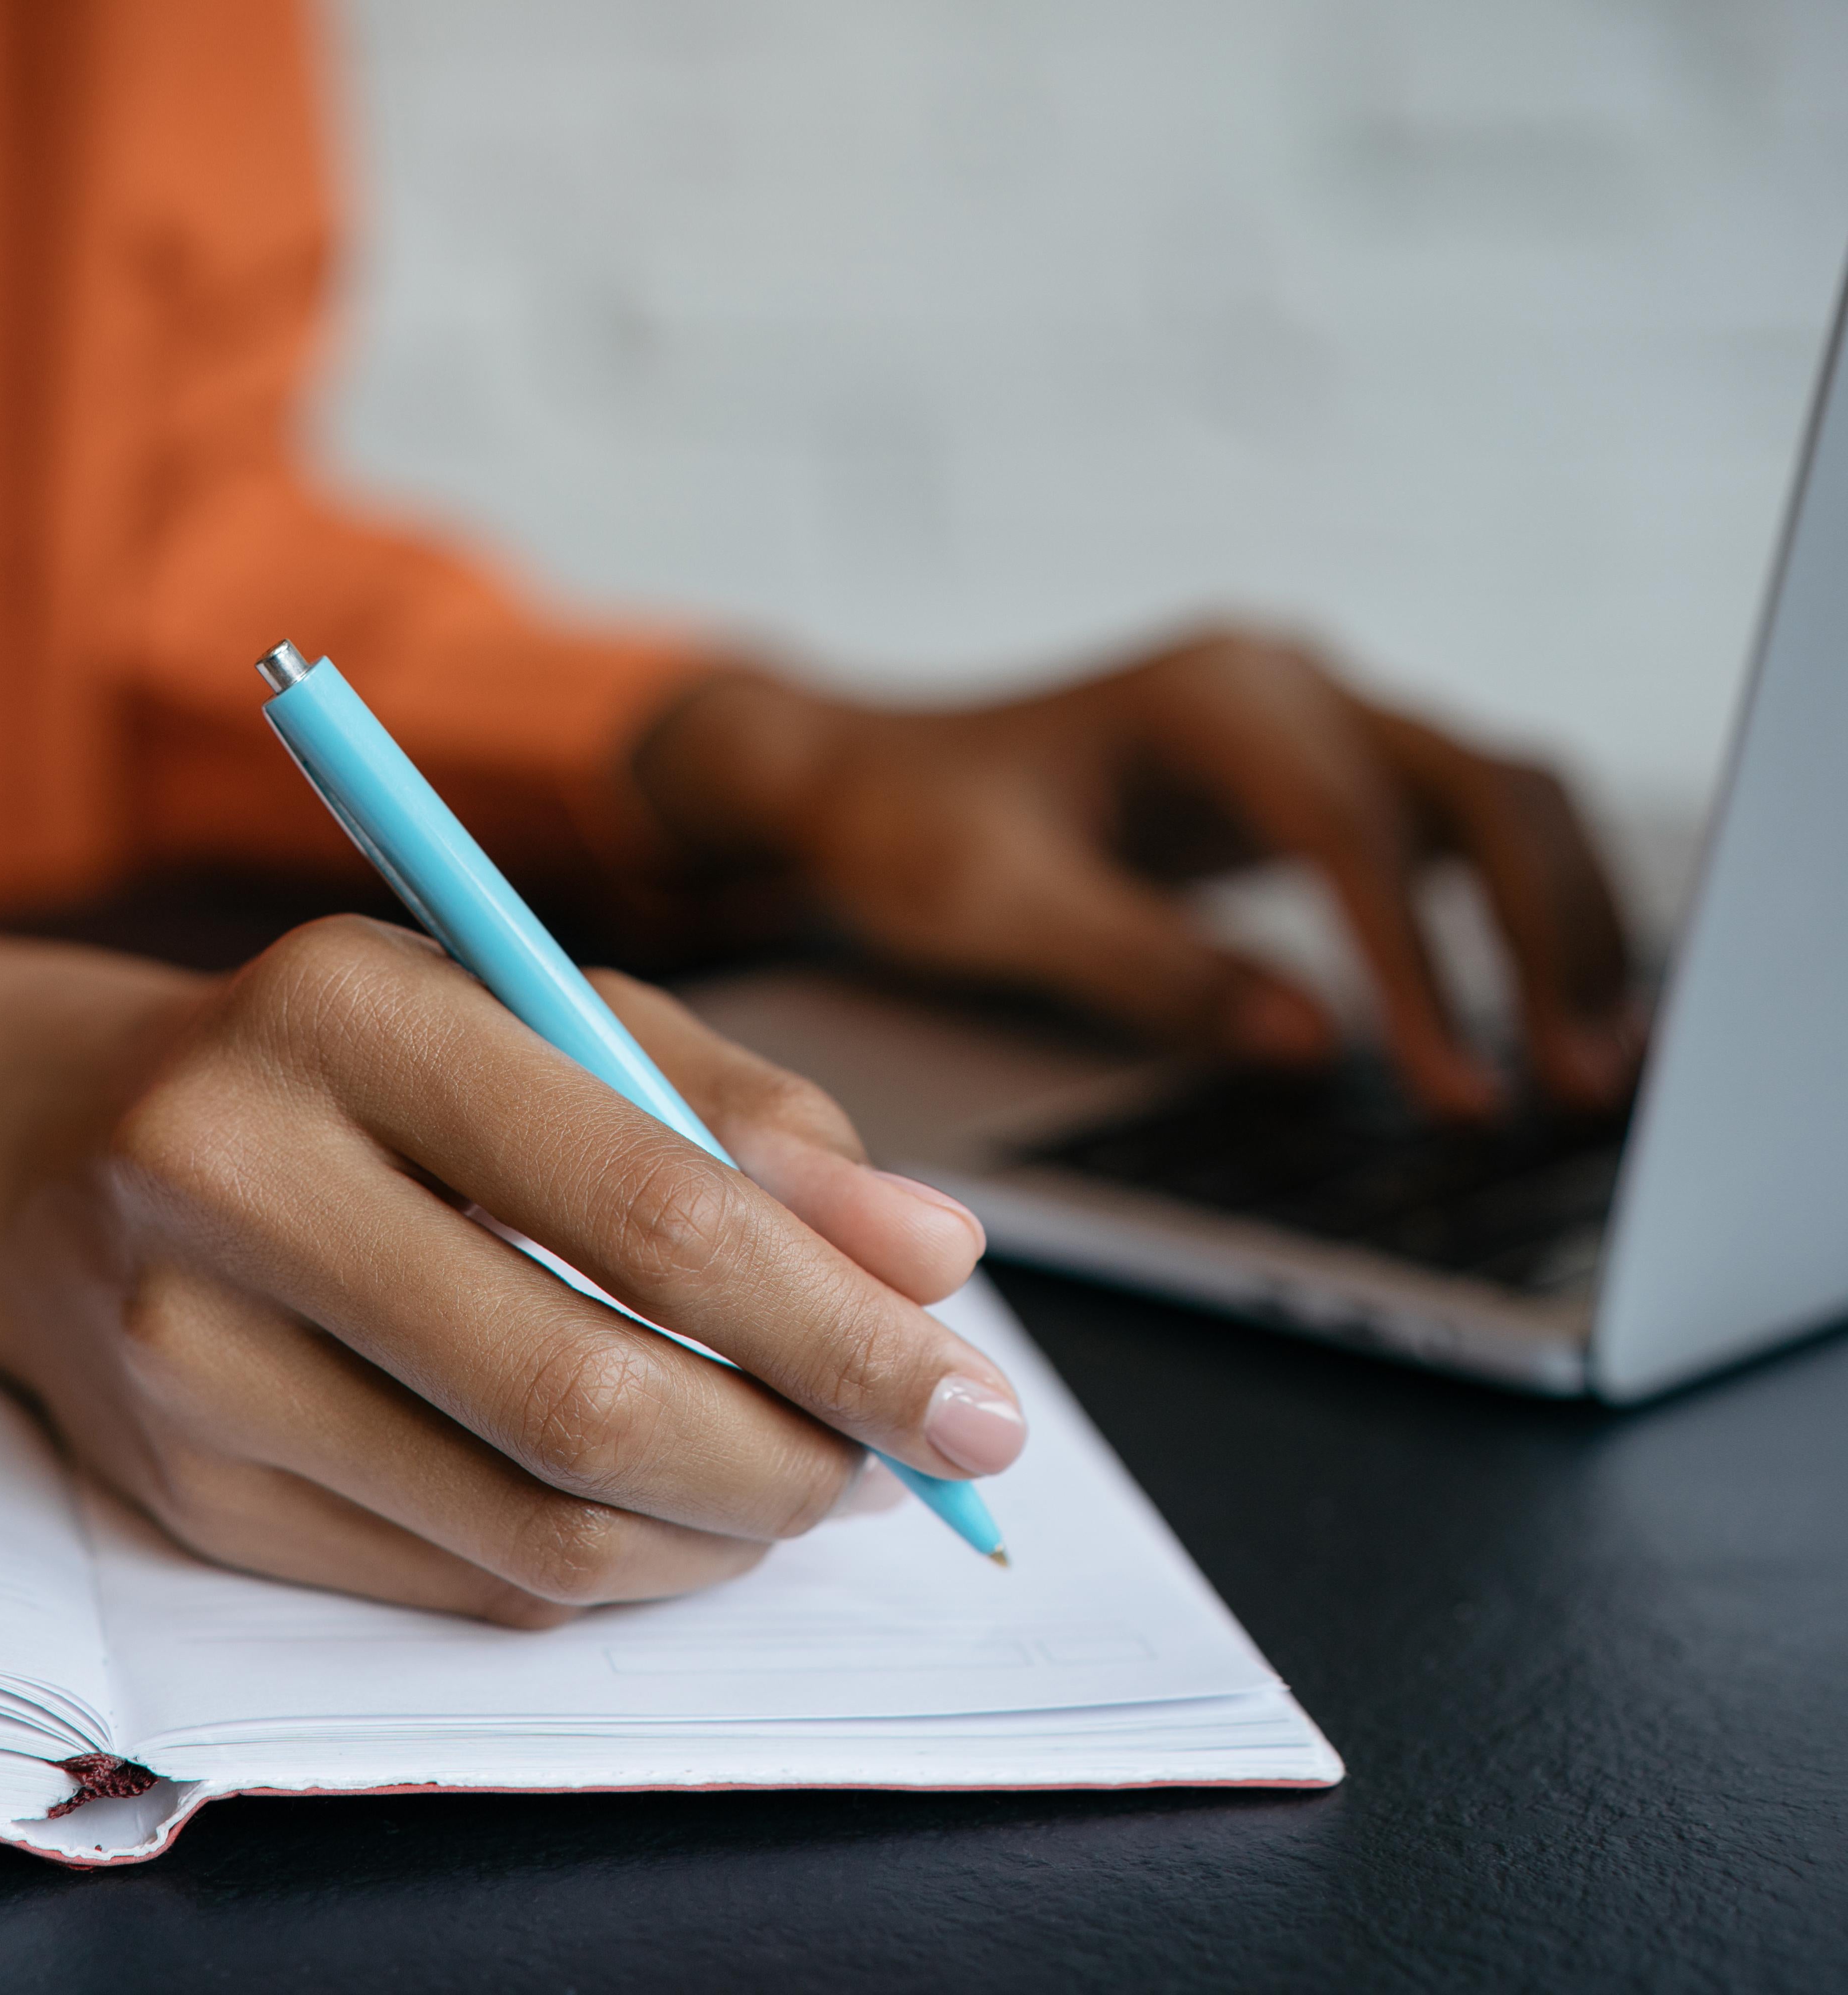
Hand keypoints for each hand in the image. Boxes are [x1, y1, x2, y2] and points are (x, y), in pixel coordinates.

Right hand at [0, 922, 1005, 1624]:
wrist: (64, 1143)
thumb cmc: (360, 1057)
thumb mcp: (552, 1008)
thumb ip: (748, 1114)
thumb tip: (931, 1258)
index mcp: (350, 1012)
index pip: (648, 1209)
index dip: (842, 1326)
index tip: (976, 1394)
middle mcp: (237, 1179)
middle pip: (588, 1397)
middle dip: (803, 1455)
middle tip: (919, 1459)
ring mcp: (187, 1357)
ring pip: (534, 1525)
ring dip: (726, 1529)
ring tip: (815, 1477)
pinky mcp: (186, 1492)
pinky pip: (464, 1578)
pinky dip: (619, 1563)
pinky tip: (681, 1509)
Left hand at [636, 630, 1638, 1115]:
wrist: (864, 776)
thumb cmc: (908, 828)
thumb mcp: (996, 905)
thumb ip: (1146, 966)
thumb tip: (1312, 1042)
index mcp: (1211, 696)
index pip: (1357, 829)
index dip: (1423, 966)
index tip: (1457, 1087)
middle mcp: (1284, 682)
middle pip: (1484, 786)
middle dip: (1552, 934)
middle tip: (1590, 1084)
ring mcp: (1309, 718)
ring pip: (1498, 796)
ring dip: (1562, 922)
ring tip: (1599, 1062)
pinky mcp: (1313, 774)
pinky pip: (1455, 829)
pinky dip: (1515, 913)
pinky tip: (1542, 1010)